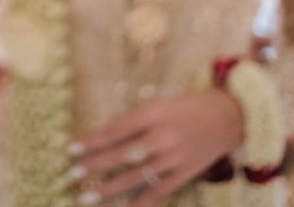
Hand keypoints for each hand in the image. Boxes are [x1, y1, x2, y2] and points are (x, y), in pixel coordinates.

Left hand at [69, 90, 243, 205]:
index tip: (71, 148)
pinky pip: (160, 190)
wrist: (227, 116)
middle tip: (71, 174)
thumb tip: (105, 135)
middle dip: (95, 165)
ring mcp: (174, 157)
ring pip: (137, 176)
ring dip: (109, 188)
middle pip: (122, 154)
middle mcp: (162, 136)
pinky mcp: (186, 173)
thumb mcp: (159, 103)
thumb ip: (135, 119)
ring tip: (87, 196)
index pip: (115, 129)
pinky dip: (143, 202)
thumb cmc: (186, 106)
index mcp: (153, 113)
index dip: (92, 140)